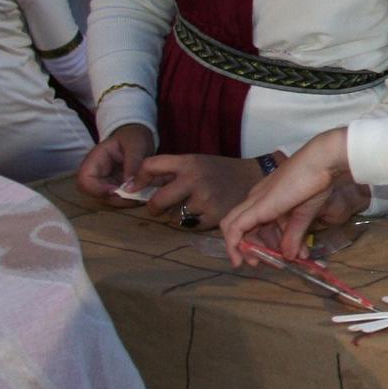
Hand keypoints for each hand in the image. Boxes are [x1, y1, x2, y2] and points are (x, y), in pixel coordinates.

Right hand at [76, 123, 156, 202]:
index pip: (84, 180)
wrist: (136, 137)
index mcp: (95, 160)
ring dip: (123, 202)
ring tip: (141, 196)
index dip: (97, 190)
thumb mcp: (136, 145)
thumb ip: (133, 163)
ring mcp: (104, 181)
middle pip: (95, 194)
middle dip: (115, 199)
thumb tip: (129, 185)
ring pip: (107, 199)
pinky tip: (141, 196)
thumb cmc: (133, 137)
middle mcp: (96, 173)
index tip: (118, 191)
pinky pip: (117, 198)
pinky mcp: (114, 186)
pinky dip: (128, 200)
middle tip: (135, 198)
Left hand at [137, 153, 262, 230]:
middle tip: (158, 208)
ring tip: (193, 207)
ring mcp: (205, 200)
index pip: (151, 166)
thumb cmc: (219, 171)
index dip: (138, 179)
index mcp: (188, 163)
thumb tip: (135, 186)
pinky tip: (205, 213)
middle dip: (154, 208)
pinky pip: (190, 225)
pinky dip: (194, 222)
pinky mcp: (214, 217)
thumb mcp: (196, 163)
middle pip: (157, 201)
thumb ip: (170, 172)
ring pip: (174, 216)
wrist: (253, 177)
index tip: (134, 188)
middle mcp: (195, 180)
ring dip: (179, 215)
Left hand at [220, 130, 353, 263]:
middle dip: (255, 250)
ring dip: (250, 251)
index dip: (262, 243)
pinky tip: (243, 260)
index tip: (277, 257)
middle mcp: (256, 200)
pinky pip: (235, 228)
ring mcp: (254, 203)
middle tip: (274, 264)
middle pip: (242, 229)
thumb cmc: (316, 182)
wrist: (321, 162)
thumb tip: (292, 257)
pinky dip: (235, 245)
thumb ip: (295, 235)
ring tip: (271, 264)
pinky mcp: (257, 207)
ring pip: (235, 229)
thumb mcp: (305, 214)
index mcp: (267, 200)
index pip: (254, 224)